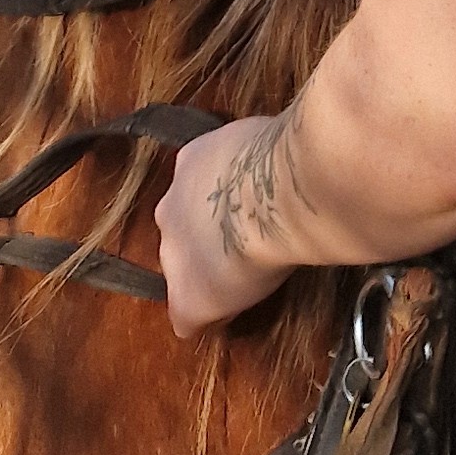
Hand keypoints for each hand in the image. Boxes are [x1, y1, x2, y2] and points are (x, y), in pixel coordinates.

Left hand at [159, 113, 298, 337]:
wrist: (276, 196)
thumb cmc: (284, 157)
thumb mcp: (266, 137)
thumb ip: (258, 153)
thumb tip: (284, 154)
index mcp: (191, 163)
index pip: (198, 190)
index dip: (224, 206)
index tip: (249, 211)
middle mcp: (171, 207)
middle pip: (183, 233)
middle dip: (210, 240)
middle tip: (249, 244)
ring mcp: (175, 255)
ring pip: (185, 272)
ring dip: (210, 274)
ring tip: (249, 277)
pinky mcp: (187, 298)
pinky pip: (191, 317)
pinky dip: (211, 317)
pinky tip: (236, 311)